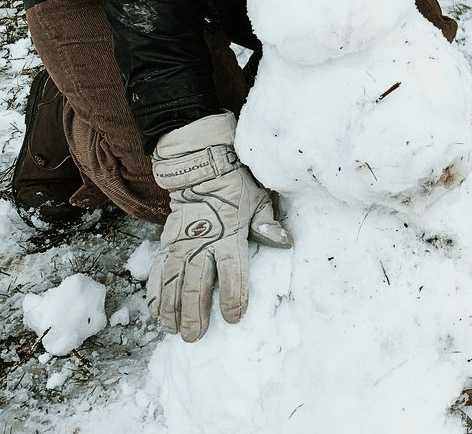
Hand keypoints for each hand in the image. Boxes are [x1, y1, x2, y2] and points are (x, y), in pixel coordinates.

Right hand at [147, 112, 290, 342]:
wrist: (200, 167)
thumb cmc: (236, 186)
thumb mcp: (258, 201)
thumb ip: (267, 225)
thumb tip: (285, 242)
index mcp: (229, 234)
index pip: (232, 272)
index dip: (233, 297)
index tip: (233, 318)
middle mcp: (202, 241)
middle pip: (196, 285)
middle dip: (195, 314)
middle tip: (196, 336)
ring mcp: (181, 244)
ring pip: (172, 284)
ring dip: (171, 311)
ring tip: (174, 331)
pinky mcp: (166, 243)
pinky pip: (158, 274)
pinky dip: (155, 296)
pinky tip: (157, 314)